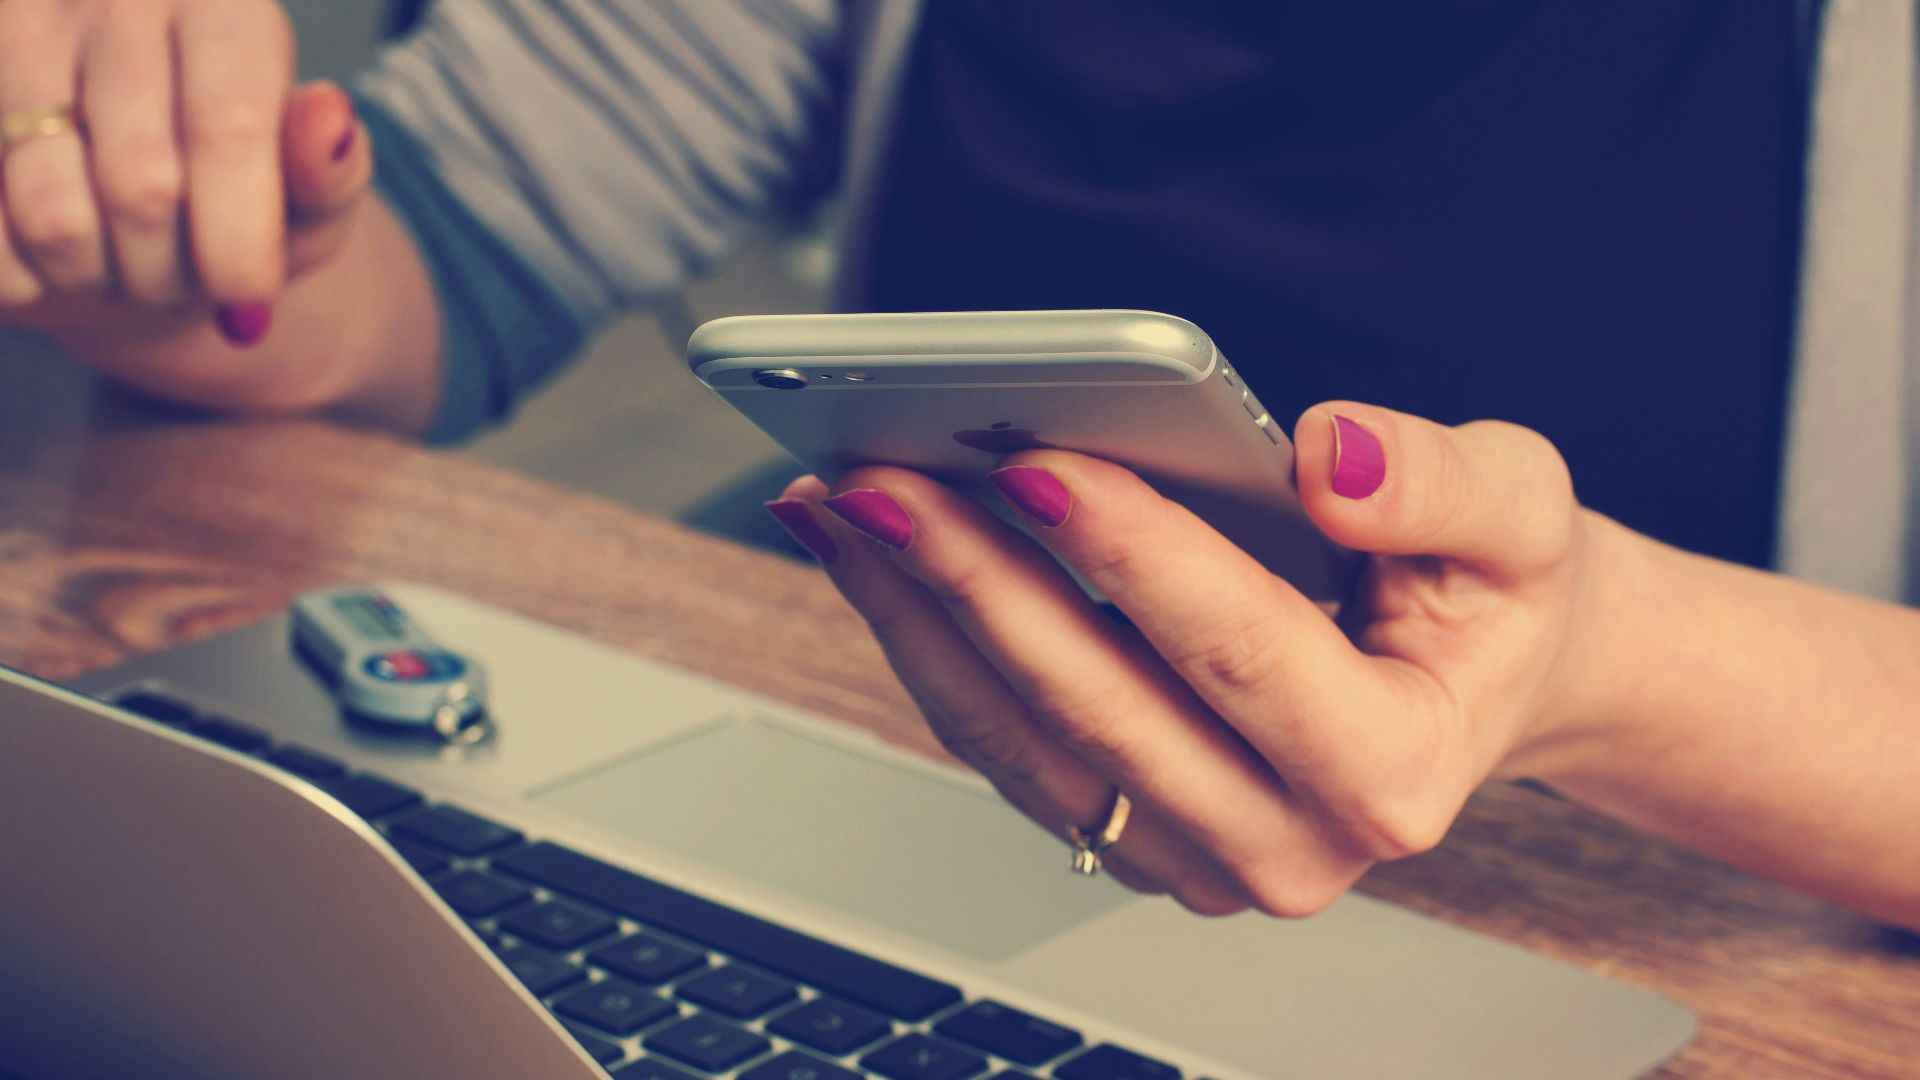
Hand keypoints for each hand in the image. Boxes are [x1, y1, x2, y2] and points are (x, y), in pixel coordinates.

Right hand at [0, 0, 370, 347]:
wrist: (137, 207)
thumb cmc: (240, 196)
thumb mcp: (310, 195)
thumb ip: (330, 170)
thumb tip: (330, 117)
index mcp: (221, 3)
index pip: (229, 128)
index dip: (239, 238)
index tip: (247, 302)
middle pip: (142, 186)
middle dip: (173, 272)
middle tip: (188, 278)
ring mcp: (17, 36)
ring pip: (54, 217)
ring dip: (101, 279)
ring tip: (128, 265)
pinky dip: (32, 281)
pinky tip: (61, 259)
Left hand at [767, 402, 1610, 915]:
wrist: (1473, 680)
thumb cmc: (1491, 596)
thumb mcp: (1522, 513)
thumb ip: (1443, 484)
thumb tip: (1327, 458)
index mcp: (1393, 771)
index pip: (1240, 652)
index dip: (1132, 556)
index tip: (1034, 462)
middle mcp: (1289, 846)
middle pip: (1099, 708)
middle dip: (977, 582)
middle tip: (879, 480)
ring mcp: (1198, 859)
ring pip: (1024, 742)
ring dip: (920, 619)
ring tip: (844, 507)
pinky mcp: (1133, 838)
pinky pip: (1007, 749)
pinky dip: (932, 648)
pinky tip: (878, 559)